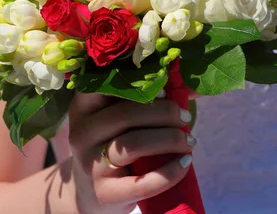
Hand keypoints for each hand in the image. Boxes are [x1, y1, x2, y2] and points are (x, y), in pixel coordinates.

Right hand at [68, 93, 196, 213]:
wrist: (92, 192)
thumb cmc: (114, 145)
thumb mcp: (119, 120)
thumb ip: (147, 98)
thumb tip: (195, 87)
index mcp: (84, 108)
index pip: (104, 86)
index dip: (137, 84)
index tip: (164, 90)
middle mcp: (81, 133)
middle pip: (126, 114)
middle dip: (165, 113)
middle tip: (185, 117)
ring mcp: (90, 165)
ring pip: (134, 144)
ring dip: (170, 139)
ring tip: (189, 141)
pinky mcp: (105, 193)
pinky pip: (143, 182)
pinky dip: (170, 172)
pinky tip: (185, 163)